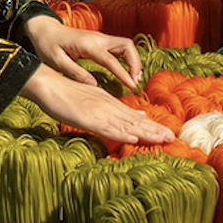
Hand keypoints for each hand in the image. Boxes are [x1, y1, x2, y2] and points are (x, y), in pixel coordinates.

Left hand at [24, 17, 144, 91]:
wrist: (44, 29)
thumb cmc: (48, 45)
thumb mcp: (56, 61)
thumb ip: (75, 73)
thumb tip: (94, 85)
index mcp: (88, 45)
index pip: (111, 60)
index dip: (124, 73)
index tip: (131, 86)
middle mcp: (98, 39)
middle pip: (127, 46)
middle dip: (135, 63)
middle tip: (135, 82)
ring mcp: (100, 38)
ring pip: (126, 45)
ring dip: (133, 61)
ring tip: (133, 79)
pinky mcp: (100, 40)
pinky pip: (120, 47)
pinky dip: (127, 58)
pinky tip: (126, 71)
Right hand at [25, 66, 175, 146]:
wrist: (49, 84)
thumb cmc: (70, 93)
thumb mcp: (98, 99)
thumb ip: (118, 109)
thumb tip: (140, 118)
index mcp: (112, 104)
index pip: (136, 118)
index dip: (153, 127)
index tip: (168, 134)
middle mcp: (109, 108)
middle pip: (136, 122)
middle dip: (154, 131)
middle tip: (172, 139)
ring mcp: (99, 113)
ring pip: (126, 126)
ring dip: (144, 134)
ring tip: (161, 139)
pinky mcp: (87, 119)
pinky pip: (106, 129)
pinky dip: (120, 135)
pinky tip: (132, 139)